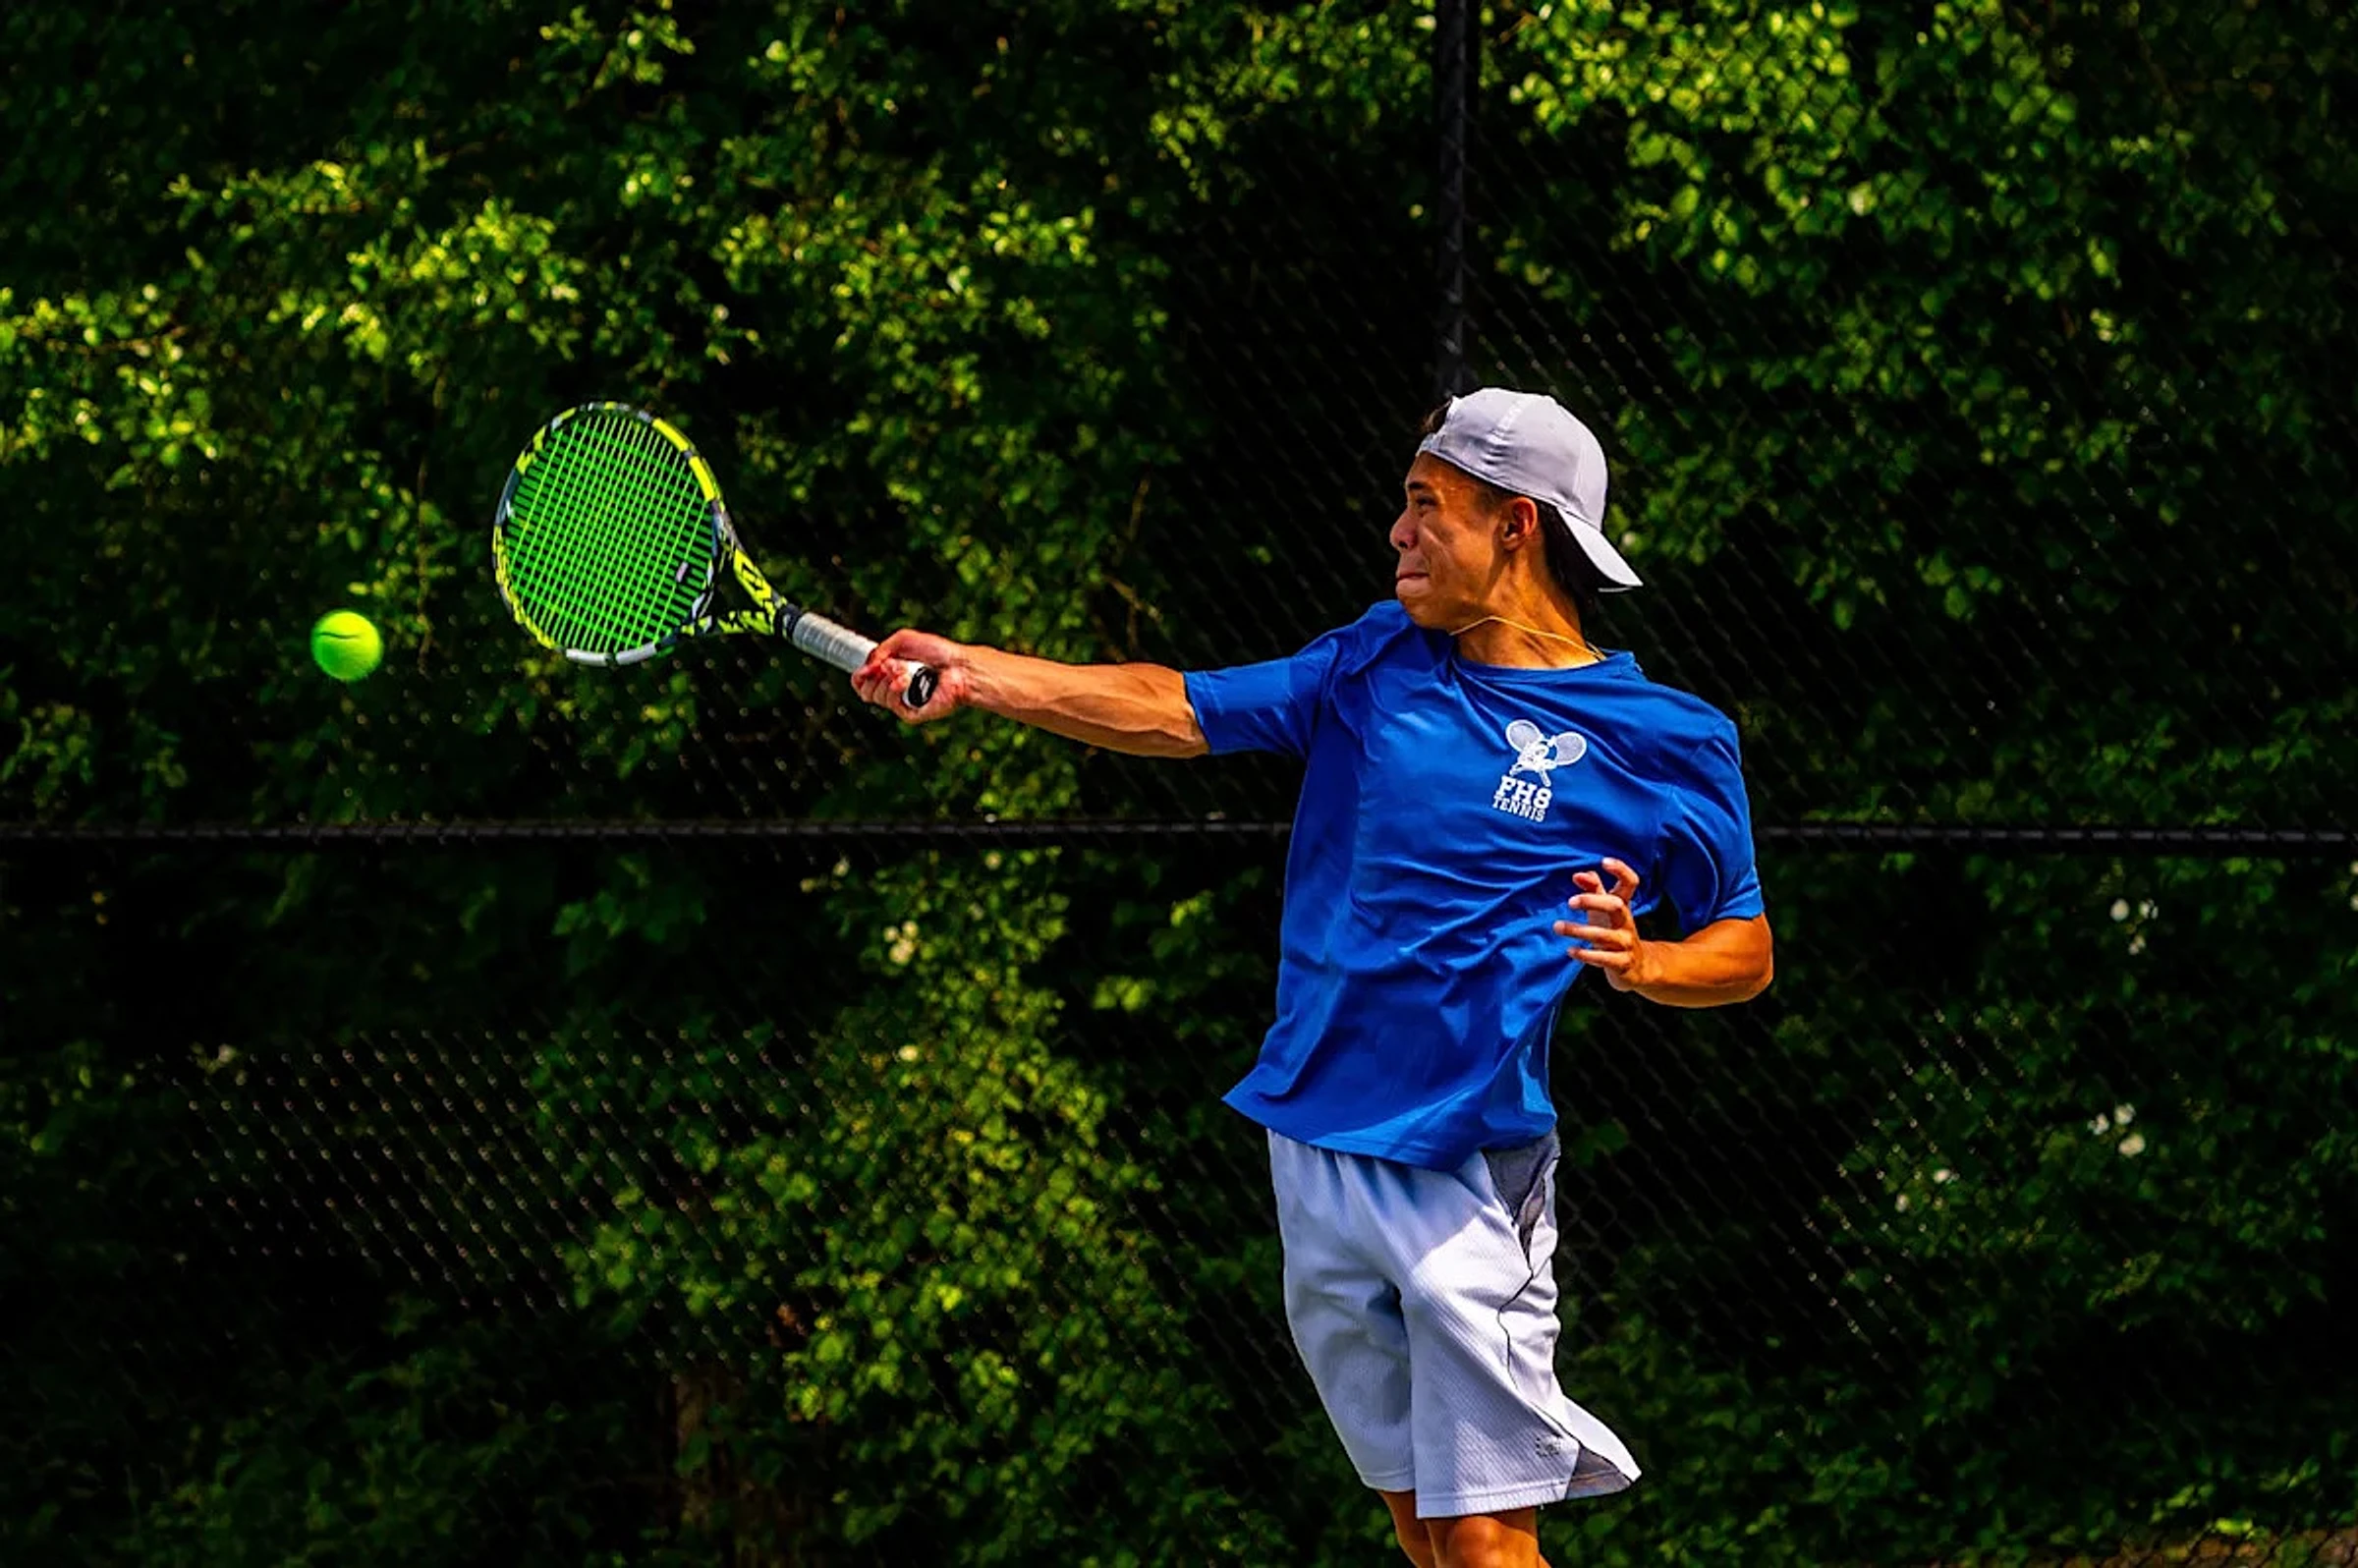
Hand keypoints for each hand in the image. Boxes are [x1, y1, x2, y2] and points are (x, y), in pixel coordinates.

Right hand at [852, 627, 969, 722]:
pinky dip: (896, 689)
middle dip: (875, 674)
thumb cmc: (938, 652)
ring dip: (887, 679)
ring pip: (875, 697)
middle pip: (865, 691)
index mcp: (891, 674)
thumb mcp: (903, 640)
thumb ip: (879, 651)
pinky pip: (891, 705)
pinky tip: (907, 681)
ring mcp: (903, 702)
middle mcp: (895, 690)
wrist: (958, 666)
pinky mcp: (911, 713)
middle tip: (892, 665)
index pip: (863, 682)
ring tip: (905, 672)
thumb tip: (866, 667)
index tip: (867, 668)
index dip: (860, 675)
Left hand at [1555, 857, 1651, 991]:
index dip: (1621, 870)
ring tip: (1557, 927)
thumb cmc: (1615, 931)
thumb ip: (1593, 890)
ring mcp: (1626, 943)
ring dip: (1579, 931)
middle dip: (1593, 901)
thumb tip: (1578, 874)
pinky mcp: (1622, 963)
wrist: (1638, 967)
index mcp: (1623, 905)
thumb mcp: (1605, 910)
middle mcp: (1627, 922)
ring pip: (1604, 935)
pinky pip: (1603, 959)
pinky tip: (1570, 950)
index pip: (1630, 883)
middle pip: (1616, 905)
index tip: (1604, 862)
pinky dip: (1585, 954)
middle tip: (1570, 902)